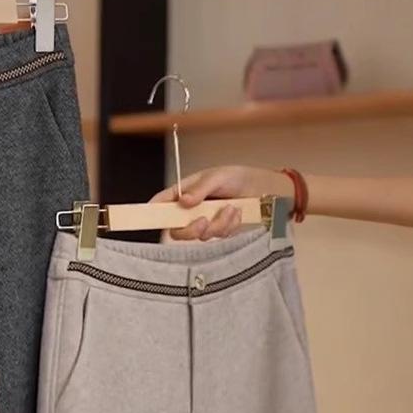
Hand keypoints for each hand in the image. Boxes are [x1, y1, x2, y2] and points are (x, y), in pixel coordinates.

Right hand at [149, 165, 293, 240]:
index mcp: (184, 192)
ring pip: (198, 235)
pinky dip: (229, 225)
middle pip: (175, 230)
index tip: (148, 217)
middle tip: (204, 220)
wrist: (264, 189)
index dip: (151, 211)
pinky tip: (236, 213)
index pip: (161, 203)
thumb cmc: (238, 177)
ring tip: (232, 208)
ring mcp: (203, 222)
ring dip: (218, 224)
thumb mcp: (218, 176)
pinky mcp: (217, 231)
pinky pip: (217, 236)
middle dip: (190, 229)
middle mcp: (189, 210)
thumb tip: (183, 200)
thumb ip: (200, 188)